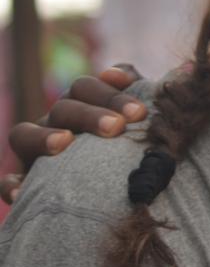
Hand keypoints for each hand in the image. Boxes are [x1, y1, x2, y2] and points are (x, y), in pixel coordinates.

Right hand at [1, 65, 146, 203]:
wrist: (116, 182)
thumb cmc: (132, 139)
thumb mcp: (137, 115)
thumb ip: (140, 88)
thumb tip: (133, 73)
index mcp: (80, 102)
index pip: (86, 88)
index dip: (112, 95)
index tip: (138, 113)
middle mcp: (55, 120)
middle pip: (63, 107)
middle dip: (90, 115)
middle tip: (116, 128)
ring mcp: (34, 149)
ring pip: (23, 134)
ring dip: (42, 137)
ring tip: (64, 142)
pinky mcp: (24, 179)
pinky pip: (9, 180)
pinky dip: (12, 185)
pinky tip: (21, 193)